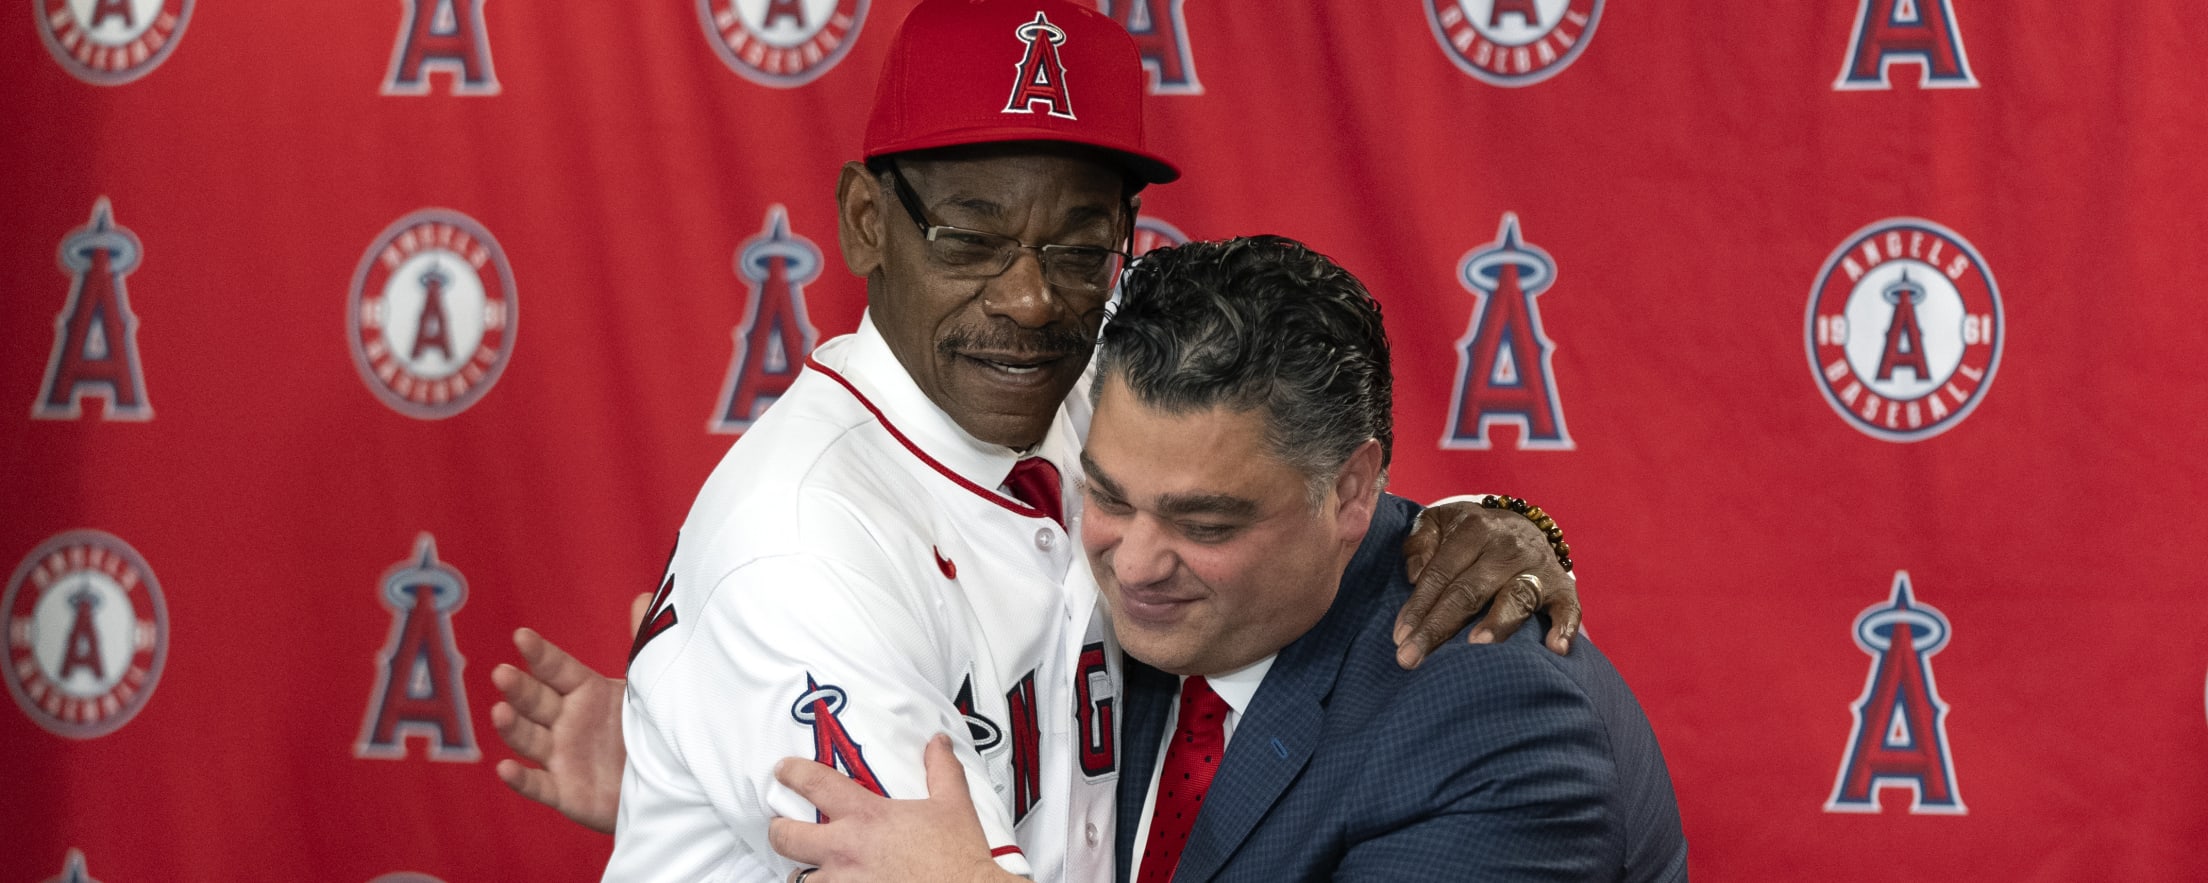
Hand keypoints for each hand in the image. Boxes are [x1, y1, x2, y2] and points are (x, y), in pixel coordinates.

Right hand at [490, 612, 638, 833]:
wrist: (665, 779)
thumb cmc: (648, 726)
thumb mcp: (647, 684)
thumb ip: (643, 644)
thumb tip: (645, 598)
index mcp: (585, 691)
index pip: (557, 668)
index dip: (540, 654)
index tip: (522, 636)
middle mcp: (567, 721)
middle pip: (536, 701)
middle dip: (518, 688)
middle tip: (502, 673)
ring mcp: (563, 757)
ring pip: (530, 739)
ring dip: (512, 727)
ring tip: (500, 711)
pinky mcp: (567, 793)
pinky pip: (540, 786)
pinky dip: (521, 780)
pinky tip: (505, 769)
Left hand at [768, 734, 1011, 882]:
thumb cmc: (958, 858)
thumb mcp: (954, 805)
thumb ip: (942, 769)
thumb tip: (938, 743)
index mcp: (867, 817)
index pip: (815, 784)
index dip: (793, 773)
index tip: (783, 771)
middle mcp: (846, 850)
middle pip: (787, 837)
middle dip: (779, 830)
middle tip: (783, 826)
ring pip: (798, 879)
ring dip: (802, 872)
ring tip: (810, 868)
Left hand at [1396, 499, 1580, 667]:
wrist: (1524, 525)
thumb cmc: (1470, 534)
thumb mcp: (1439, 522)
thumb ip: (1420, 541)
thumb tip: (1415, 575)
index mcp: (1474, 529)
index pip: (1440, 573)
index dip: (1418, 606)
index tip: (1399, 637)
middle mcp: (1507, 547)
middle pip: (1469, 591)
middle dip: (1439, 627)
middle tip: (1412, 658)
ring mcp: (1537, 567)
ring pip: (1515, 597)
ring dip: (1498, 623)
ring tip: (1477, 646)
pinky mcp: (1563, 587)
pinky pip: (1568, 608)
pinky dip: (1565, 628)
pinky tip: (1555, 649)